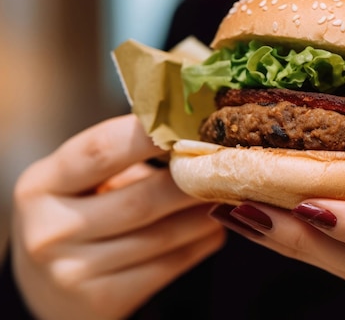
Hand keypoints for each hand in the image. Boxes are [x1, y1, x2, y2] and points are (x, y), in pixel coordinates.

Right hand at [12, 115, 224, 319]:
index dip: (148, 135)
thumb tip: (191, 136)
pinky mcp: (102, 299)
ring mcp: (73, 271)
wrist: (51, 288)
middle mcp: (50, 229)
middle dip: (191, 182)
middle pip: (140, 200)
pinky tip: (213, 228)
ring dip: (203, 214)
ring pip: (161, 236)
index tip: (189, 122)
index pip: (100, 151)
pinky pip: (167, 266)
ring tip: (226, 196)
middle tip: (223, 165)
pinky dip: (199, 244)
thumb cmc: (75, 217)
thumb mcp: (77, 183)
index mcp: (42, 185)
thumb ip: (121, 159)